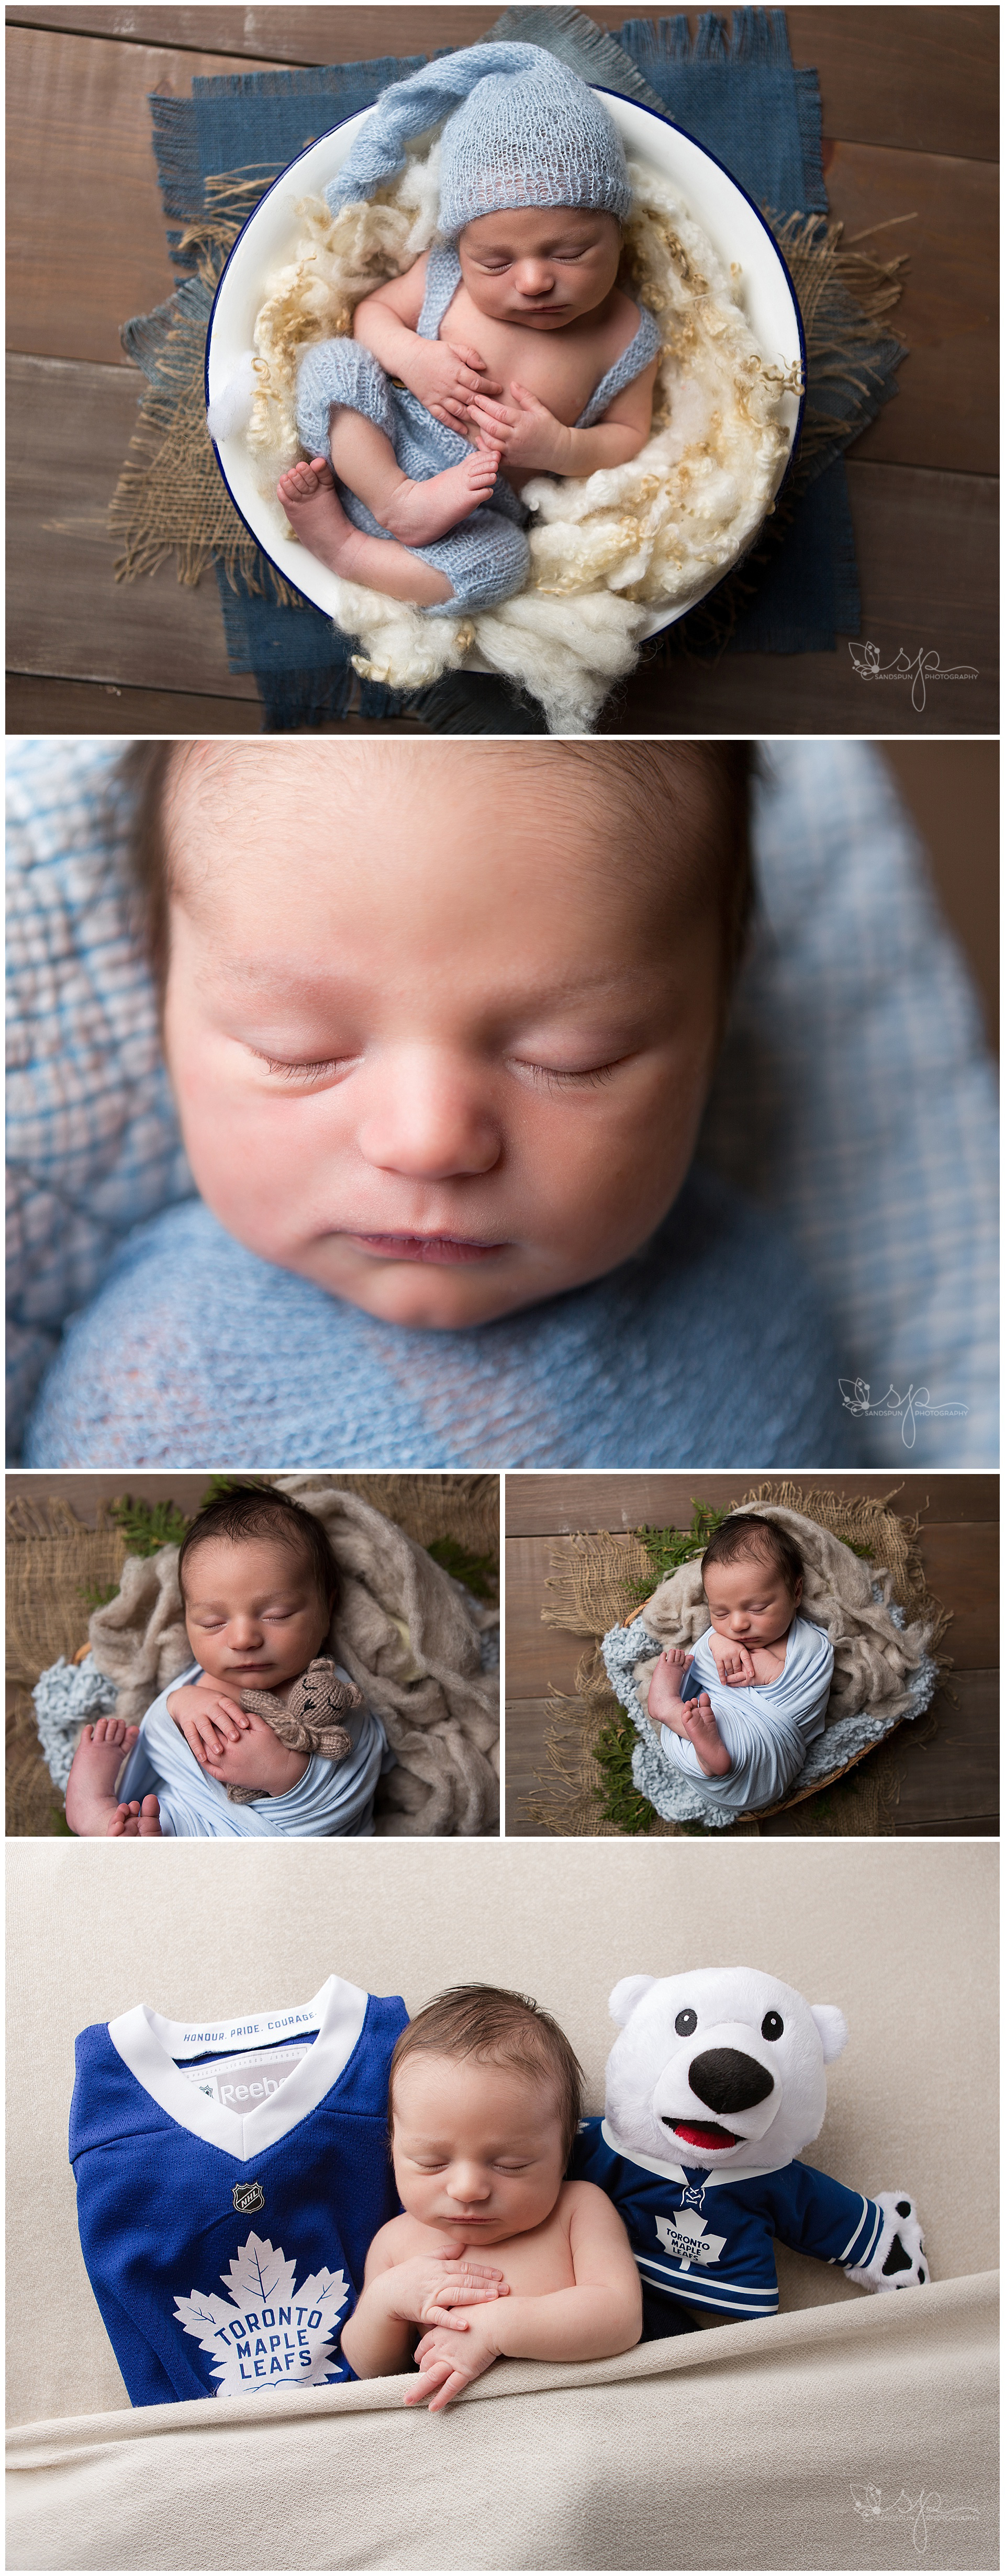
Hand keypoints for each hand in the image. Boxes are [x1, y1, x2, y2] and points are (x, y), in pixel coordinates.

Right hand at [166, 1681, 250, 1765]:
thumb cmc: (212, 1705)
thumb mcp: (223, 1702)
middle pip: (218, 1716)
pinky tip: (203, 1758)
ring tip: (219, 1751)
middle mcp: (208, 1707)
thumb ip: (234, 1713)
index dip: (238, 1714)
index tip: (246, 1724)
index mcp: (220, 1701)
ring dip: (211, 1739)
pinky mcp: (187, 1724)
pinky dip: (196, 1747)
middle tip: (235, 1738)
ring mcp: (196, 1715)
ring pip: (204, 1727)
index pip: (230, 1706)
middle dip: (226, 1726)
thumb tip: (252, 1724)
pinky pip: (191, 1736)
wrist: (186, 1698)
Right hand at [383, 2246, 508, 2333]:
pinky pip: (439, 2316)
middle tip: (505, 2288)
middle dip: (487, 2283)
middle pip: (466, 2279)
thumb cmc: (407, 2275)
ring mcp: (431, 2295)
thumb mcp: (425, 2258)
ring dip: (476, 2296)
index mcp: (440, 2267)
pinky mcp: (423, 2311)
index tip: (500, 2275)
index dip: (484, 2271)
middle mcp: (438, 2279)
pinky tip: (466, 2325)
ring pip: (457, 2294)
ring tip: (492, 2298)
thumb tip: (462, 2245)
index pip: (466, 2267)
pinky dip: (452, 2321)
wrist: (386, 2293)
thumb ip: (444, 2252)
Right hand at [403, 338, 503, 429]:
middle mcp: (449, 386)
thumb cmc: (433, 351)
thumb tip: (484, 367)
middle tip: (495, 408)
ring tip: (484, 419)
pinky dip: (455, 425)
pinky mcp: (430, 404)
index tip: (498, 389)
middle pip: (471, 399)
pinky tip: (465, 430)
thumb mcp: (453, 347)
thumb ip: (470, 355)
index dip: (490, 388)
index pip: (478, 383)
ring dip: (473, 417)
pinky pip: (444, 418)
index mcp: (456, 371)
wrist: (408, 358)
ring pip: (460, 411)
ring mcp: (439, 397)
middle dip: (485, 404)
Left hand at [408, 2309, 503, 2410]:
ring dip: (418, 2391)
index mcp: (441, 2331)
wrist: (495, 2320)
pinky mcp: (465, 2371)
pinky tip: (432, 2408)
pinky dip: (440, 2399)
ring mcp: (452, 2360)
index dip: (420, 2356)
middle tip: (412, 2382)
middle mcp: (442, 2347)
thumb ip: (454, 2314)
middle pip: (424, 2363)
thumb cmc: (482, 2310)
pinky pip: (450, 2388)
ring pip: (430, 2378)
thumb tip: (456, 2313)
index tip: (418, 2361)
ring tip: (407, 2401)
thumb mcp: (462, 2308)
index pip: (424, 2346)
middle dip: (418, 2374)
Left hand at [466, 382, 571, 472]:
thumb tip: (511, 384)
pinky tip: (480, 439)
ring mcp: (513, 451)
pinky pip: (493, 455)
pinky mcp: (511, 461)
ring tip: (476, 421)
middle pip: (491, 427)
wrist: (559, 452)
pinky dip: (484, 448)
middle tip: (469, 407)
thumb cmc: (550, 428)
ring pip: (490, 441)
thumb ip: (525, 396)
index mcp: (523, 422)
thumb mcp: (540, 409)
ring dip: (481, 431)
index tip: (477, 397)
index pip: (499, 412)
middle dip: (478, 416)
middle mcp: (516, 438)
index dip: (486, 404)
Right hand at [709, 1637, 754, 1685]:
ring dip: (731, 1676)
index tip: (752, 1675)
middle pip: (737, 1668)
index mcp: (741, 1649)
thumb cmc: (732, 1644)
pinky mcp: (718, 1658)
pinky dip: (722, 1677)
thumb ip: (747, 1654)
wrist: (718, 1638)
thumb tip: (757, 1662)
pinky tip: (724, 1683)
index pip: (747, 1659)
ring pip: (729, 1670)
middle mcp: (733, 1652)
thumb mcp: (741, 1646)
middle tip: (739, 1679)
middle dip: (738, 1674)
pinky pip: (720, 1670)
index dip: (749, 1668)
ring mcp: (725, 1656)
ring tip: (732, 1680)